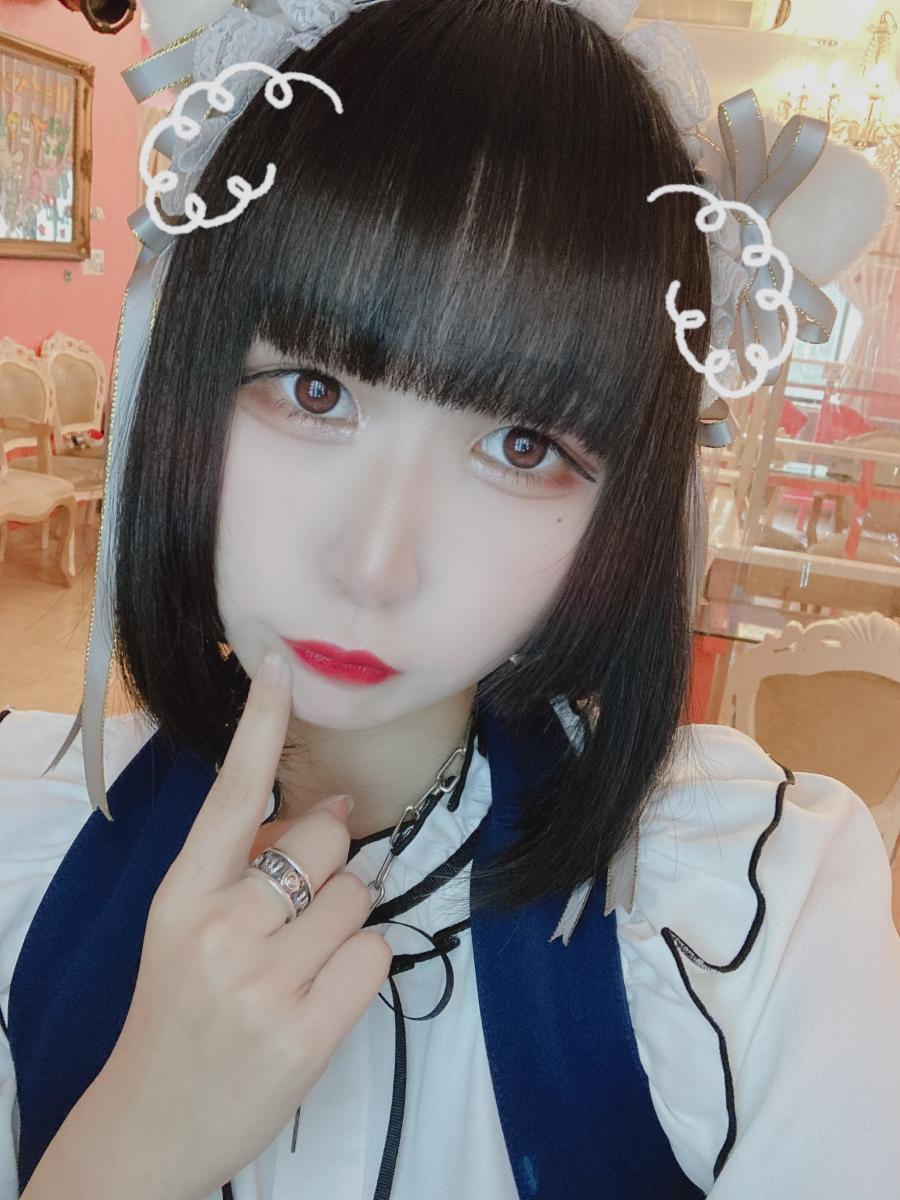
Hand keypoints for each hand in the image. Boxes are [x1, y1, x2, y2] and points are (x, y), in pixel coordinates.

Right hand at [102, 651, 391, 1198]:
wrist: (152, 1124)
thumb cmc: (178, 1012)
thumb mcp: (185, 930)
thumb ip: (245, 868)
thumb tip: (329, 808)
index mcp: (182, 894)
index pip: (233, 792)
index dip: (260, 722)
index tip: (281, 664)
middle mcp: (219, 928)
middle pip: (327, 840)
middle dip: (333, 864)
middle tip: (301, 911)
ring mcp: (262, 981)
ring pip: (360, 895)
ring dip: (349, 919)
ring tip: (304, 963)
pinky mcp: (306, 1032)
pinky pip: (376, 954)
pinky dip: (363, 966)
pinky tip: (323, 995)